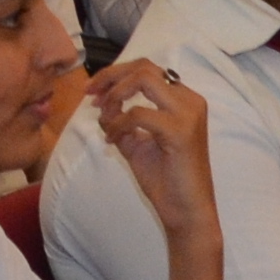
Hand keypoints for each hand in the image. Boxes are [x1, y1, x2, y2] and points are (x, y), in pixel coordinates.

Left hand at [88, 60, 217, 242]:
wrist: (187, 213)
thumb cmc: (167, 181)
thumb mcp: (137, 144)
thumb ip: (121, 122)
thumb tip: (101, 107)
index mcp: (184, 101)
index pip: (147, 70)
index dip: (115, 74)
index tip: (92, 90)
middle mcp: (190, 100)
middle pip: (144, 67)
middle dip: (110, 76)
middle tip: (90, 94)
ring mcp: (187, 113)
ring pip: (143, 78)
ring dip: (115, 93)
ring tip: (103, 114)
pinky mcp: (180, 131)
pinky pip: (138, 112)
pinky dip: (118, 122)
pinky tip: (114, 140)